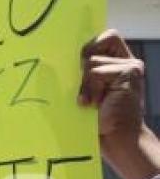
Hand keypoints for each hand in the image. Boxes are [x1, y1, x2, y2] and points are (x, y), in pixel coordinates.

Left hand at [80, 30, 159, 178]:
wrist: (115, 141)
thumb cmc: (95, 120)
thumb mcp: (82, 91)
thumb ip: (78, 73)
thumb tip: (47, 62)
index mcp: (114, 61)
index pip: (100, 37)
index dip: (86, 46)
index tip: (75, 64)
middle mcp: (124, 60)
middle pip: (94, 43)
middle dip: (83, 64)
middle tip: (84, 87)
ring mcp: (130, 66)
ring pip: (91, 61)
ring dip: (84, 84)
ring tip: (91, 102)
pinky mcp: (131, 72)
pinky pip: (96, 72)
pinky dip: (90, 89)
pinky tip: (94, 104)